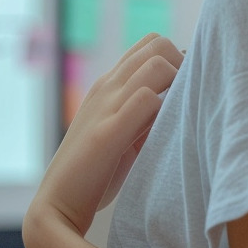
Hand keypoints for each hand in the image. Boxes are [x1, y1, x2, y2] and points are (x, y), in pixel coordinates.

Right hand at [31, 33, 182, 240]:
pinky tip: (169, 135)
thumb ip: (144, 115)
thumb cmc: (95, 173)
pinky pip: (148, 99)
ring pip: (157, 64)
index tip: (188, 89)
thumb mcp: (123, 133)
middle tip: (190, 101)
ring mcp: (106, 106)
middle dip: (184, 65)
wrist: (58, 203)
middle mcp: (107, 87)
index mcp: (108, 84)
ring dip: (180, 84)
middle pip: (158, 43)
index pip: (150, 43)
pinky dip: (167, 111)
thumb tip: (181, 100)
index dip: (177, 59)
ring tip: (182, 117)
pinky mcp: (107, 133)